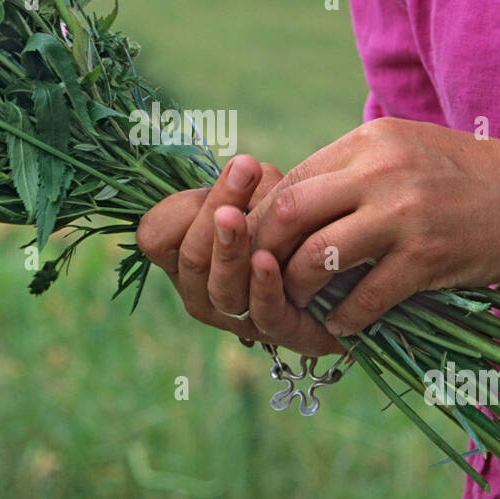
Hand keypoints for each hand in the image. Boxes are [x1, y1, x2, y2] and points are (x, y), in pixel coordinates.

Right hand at [136, 155, 341, 356]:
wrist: (344, 277)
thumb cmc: (293, 229)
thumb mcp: (266, 197)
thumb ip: (250, 184)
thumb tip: (244, 168)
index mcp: (187, 255)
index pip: (156, 236)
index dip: (179, 207)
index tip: (220, 174)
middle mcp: (202, 289)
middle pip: (191, 258)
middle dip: (211, 214)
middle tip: (237, 173)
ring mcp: (236, 316)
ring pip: (221, 288)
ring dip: (228, 250)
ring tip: (234, 216)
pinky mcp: (278, 330)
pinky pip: (263, 312)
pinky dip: (264, 286)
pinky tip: (267, 259)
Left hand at [246, 116, 499, 338]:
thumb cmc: (469, 175)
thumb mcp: (406, 149)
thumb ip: (352, 169)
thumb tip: (290, 202)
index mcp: (370, 141)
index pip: (290, 179)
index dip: (261, 218)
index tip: (256, 247)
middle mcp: (382, 170)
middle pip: (289, 212)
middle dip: (265, 252)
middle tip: (263, 279)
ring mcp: (406, 214)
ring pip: (318, 255)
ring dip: (299, 288)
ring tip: (301, 302)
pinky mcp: (429, 257)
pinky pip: (366, 296)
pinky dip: (346, 316)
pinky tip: (344, 323)